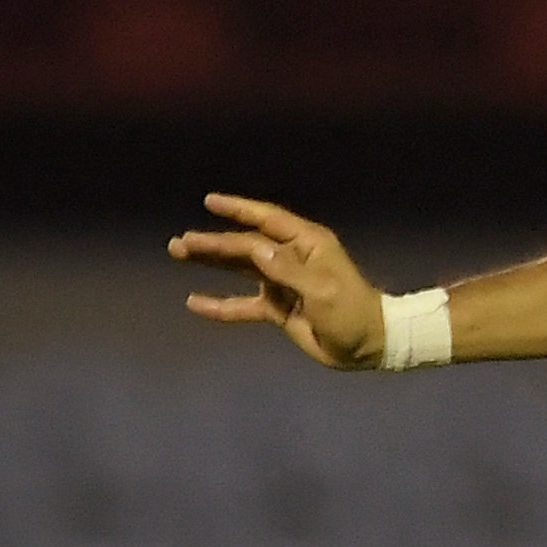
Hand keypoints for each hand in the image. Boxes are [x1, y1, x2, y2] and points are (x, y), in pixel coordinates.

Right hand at [169, 193, 387, 369]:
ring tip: (180, 255)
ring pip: (240, 269)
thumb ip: (287, 270)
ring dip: (212, 263)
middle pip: (246, 245)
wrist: (367, 345)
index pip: (267, 220)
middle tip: (180, 242)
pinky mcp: (278, 308)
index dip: (238, 209)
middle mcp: (291, 258)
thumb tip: (255, 248)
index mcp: (307, 244)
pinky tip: (195, 303)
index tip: (210, 201)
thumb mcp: (322, 290)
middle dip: (214, 243)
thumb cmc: (351, 311)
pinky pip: (243, 305)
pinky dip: (220, 305)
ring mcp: (283, 283)